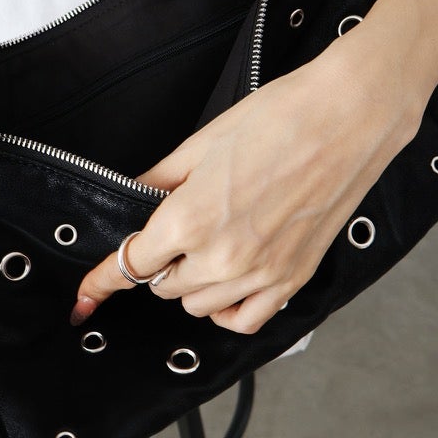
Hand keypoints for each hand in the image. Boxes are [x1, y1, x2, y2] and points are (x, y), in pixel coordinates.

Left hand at [71, 22, 421, 334]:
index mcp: (189, 220)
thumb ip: (160, 181)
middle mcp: (221, 257)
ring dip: (192, 282)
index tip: (87, 293)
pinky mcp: (293, 279)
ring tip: (210, 245)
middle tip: (177, 230)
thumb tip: (133, 197)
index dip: (103, 277)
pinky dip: (228, 309)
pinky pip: (244, 320)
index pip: (131, 263)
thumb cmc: (282, 118)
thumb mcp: (202, 143)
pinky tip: (230, 284)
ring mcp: (260, 274)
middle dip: (160, 262)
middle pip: (163, 286)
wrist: (349, 116)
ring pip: (199, 305)